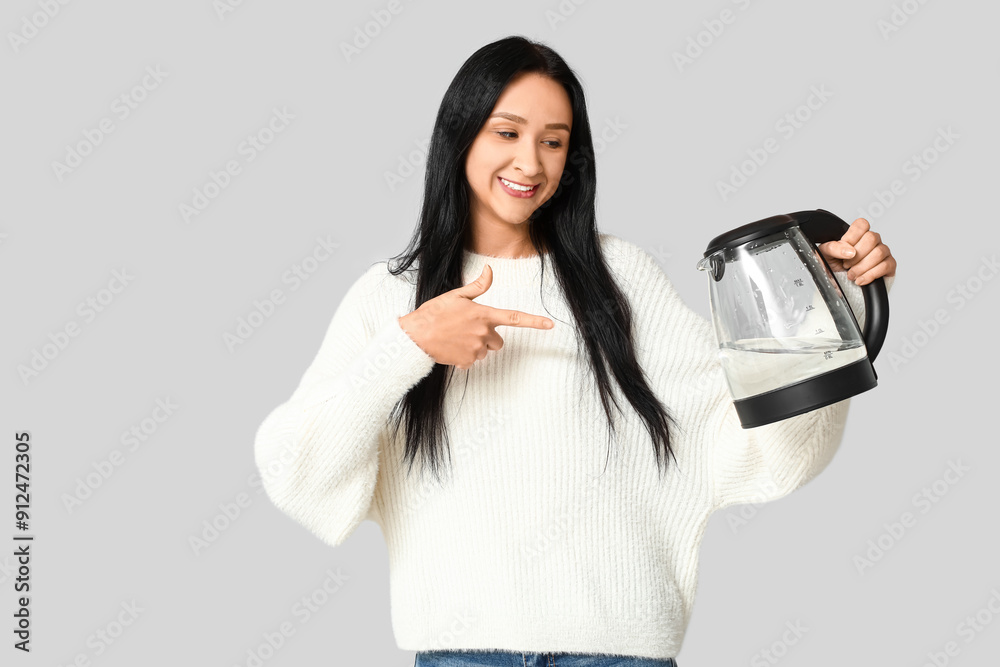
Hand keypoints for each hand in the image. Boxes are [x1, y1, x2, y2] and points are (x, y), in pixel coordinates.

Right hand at [397, 264, 554, 369]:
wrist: (416, 336)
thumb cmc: (434, 313)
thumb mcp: (456, 295)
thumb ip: (477, 286)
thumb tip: (490, 271)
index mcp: (484, 315)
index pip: (515, 318)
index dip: (534, 322)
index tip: (550, 325)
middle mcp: (483, 334)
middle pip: (498, 341)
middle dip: (489, 338)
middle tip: (468, 330)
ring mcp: (476, 349)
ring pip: (485, 352)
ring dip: (476, 347)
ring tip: (456, 338)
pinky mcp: (467, 362)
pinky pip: (472, 361)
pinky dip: (465, 356)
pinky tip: (452, 348)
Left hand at [817, 217, 896, 285]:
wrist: (840, 285)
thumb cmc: (834, 267)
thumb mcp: (826, 255)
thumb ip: (833, 248)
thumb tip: (850, 251)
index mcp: (857, 235)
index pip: (862, 224)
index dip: (852, 236)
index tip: (844, 250)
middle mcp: (872, 241)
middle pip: (872, 238)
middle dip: (856, 255)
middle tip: (846, 265)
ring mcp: (883, 252)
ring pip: (879, 252)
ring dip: (862, 267)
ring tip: (851, 275)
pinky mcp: (889, 265)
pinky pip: (886, 266)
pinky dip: (870, 275)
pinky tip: (860, 280)